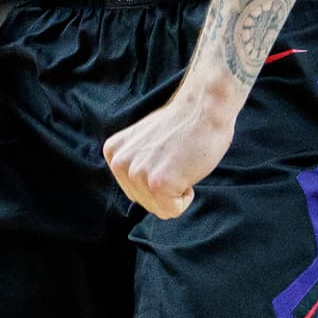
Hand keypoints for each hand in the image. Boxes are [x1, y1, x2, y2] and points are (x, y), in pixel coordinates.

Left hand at [104, 81, 238, 220]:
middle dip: (166, 188)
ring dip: (176, 191)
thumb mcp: (144, 142)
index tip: (168, 155)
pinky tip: (187, 170)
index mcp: (113, 153)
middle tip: (177, 159)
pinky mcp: (158, 184)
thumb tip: (140, 187)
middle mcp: (120, 163)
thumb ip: (135, 162)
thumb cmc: (184, 124)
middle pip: (145, 202)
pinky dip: (186, 197)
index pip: (135, 191)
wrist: (205, 107)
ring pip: (159, 208)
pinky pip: (172, 211)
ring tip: (181, 162)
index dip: (158, 178)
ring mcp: (138, 174)